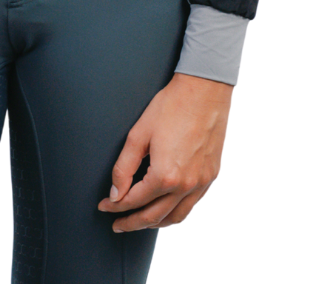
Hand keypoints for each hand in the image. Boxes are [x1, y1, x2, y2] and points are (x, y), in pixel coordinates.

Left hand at [97, 72, 231, 230]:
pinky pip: (191, 205)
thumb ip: (123, 168)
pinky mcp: (211, 176)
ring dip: (154, 223)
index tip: (103, 206)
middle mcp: (185, 185)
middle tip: (116, 224)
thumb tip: (115, 194)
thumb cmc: (171, 106)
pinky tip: (165, 207)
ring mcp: (201, 183)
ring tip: (139, 222)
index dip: (115, 206)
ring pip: (175, 217)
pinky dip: (175, 213)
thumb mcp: (139, 134)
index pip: (134, 201)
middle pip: (153, 216)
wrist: (205, 90)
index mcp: (165, 175)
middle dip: (132, 223)